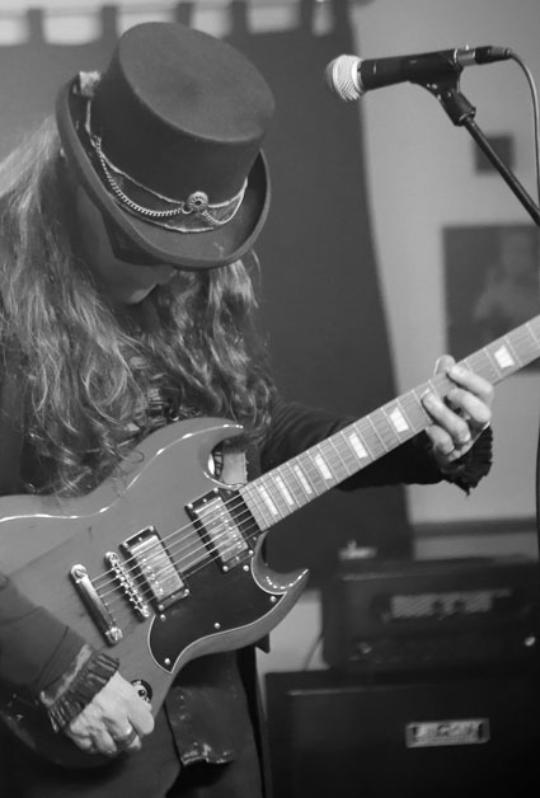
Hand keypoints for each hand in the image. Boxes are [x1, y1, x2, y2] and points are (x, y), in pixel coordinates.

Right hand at [65, 671, 153, 755]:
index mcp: (126, 700)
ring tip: (113, 739)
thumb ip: (132, 694)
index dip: (144, 725)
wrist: (65, 672)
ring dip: (113, 745)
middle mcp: (114, 716)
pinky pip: (90, 748)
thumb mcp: (118, 677)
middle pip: (131, 743)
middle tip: (130, 738)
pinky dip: (93, 745)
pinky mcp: (79, 733)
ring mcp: (97, 727)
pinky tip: (95, 738)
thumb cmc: (90, 669)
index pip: (146, 726)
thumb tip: (143, 706)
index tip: (141, 724)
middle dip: (132, 742)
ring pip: (111, 749)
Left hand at [421, 355, 492, 469]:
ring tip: (427, 400)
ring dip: (442, 413)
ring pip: (460, 430)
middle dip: (464, 400)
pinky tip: (426, 424)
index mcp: (479, 405)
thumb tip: (446, 359)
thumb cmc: (442, 411)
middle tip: (447, 392)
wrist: (432, 442)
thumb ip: (444, 377)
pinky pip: (445, 444)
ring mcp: (464, 440)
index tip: (452, 370)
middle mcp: (476, 424)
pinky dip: (434, 432)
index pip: (486, 391)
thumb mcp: (443, 393)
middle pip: (483, 414)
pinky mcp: (449, 452)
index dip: (471, 379)